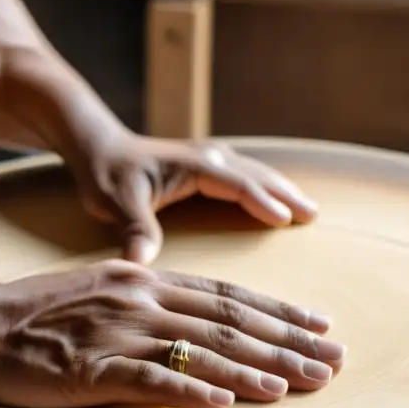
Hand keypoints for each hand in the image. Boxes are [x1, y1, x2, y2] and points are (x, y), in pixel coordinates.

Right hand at [0, 260, 343, 407]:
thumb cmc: (35, 312)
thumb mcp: (99, 290)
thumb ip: (145, 300)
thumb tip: (189, 322)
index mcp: (144, 280)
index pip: (225, 295)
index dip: (278, 310)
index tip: (319, 324)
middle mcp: (140, 299)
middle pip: (228, 321)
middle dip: (286, 342)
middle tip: (332, 361)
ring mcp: (117, 332)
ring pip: (201, 350)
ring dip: (254, 369)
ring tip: (297, 386)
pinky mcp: (91, 368)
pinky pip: (150, 379)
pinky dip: (191, 390)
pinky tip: (226, 404)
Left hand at [68, 132, 318, 263]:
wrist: (95, 143)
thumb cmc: (104, 172)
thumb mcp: (114, 203)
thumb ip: (133, 230)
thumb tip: (138, 264)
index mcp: (193, 166)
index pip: (237, 184)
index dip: (262, 201)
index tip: (287, 219)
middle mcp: (206, 157)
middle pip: (255, 176)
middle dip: (285, 193)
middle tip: (313, 214)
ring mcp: (205, 157)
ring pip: (252, 171)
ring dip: (279, 186)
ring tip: (306, 206)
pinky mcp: (201, 163)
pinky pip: (242, 172)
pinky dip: (262, 183)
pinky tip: (273, 193)